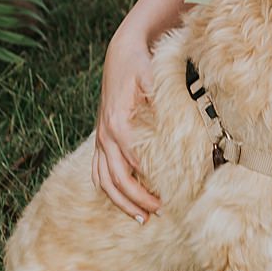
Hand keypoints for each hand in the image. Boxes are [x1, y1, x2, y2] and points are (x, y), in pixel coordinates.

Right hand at [92, 23, 159, 221]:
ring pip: (104, 180)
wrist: (121, 53)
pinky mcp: (101, 138)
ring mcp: (101, 137)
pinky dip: (109, 189)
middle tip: (157, 213)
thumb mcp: (152, 75)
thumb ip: (159, 96)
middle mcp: (106, 134)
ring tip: (141, 217)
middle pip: (117, 177)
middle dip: (136, 199)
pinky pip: (99, 171)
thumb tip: (172, 117)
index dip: (147, 182)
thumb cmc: (141, 64)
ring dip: (121, 201)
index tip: (165, 196)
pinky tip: (123, 200)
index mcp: (118, 122)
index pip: (132, 162)